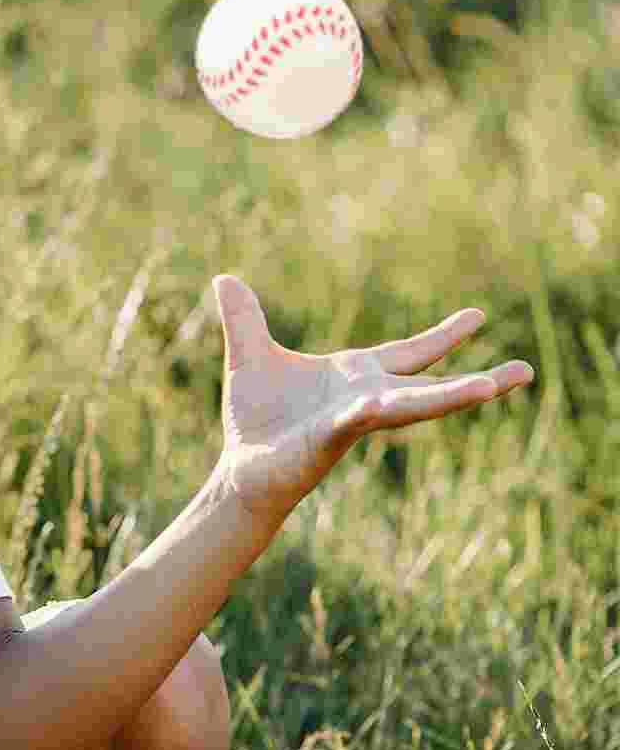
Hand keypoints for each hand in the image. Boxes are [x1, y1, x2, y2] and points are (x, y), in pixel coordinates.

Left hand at [211, 275, 534, 525]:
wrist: (240, 470)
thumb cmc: (254, 421)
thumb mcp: (248, 356)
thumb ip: (245, 319)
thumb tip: (225, 278)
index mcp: (356, 377)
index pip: (409, 353)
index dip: (443, 337)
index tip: (479, 314)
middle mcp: (366, 398)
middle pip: (430, 385)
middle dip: (477, 381)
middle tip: (525, 372)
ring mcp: (354, 419)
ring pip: (412, 405)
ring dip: (453, 396)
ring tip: (493, 385)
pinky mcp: (331, 437)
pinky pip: (361, 418)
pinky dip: (378, 407)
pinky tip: (388, 399)